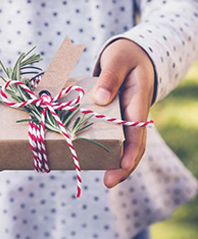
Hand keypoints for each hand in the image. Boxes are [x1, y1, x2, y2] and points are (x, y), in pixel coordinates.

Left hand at [94, 39, 154, 187]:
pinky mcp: (119, 119)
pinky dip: (113, 151)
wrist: (132, 56)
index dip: (131, 150)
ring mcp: (128, 118)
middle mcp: (135, 114)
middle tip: (109, 182)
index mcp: (137, 100)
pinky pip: (119, 138)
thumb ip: (111, 77)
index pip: (137, 130)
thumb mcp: (117, 60)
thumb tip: (101, 99)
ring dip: (119, 163)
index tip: (121, 166)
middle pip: (135, 145)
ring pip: (128, 145)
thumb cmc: (125, 57)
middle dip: (125, 166)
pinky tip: (100, 161)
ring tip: (108, 180)